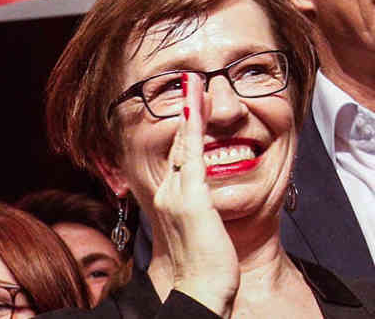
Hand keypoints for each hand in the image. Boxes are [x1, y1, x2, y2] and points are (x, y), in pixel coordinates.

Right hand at [152, 74, 240, 314]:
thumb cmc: (205, 267)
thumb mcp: (201, 230)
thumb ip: (201, 210)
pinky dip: (194, 132)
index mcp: (170, 200)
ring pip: (183, 144)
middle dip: (185, 113)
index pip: (178, 156)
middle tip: (193, 82)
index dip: (185, 129)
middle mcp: (168, 194)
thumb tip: (207, 199)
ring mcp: (177, 195)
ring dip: (189, 113)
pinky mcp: (192, 199)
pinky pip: (194, 156)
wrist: (199, 292)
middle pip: (177, 144)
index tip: (191, 105)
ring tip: (195, 85)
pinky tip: (197, 110)